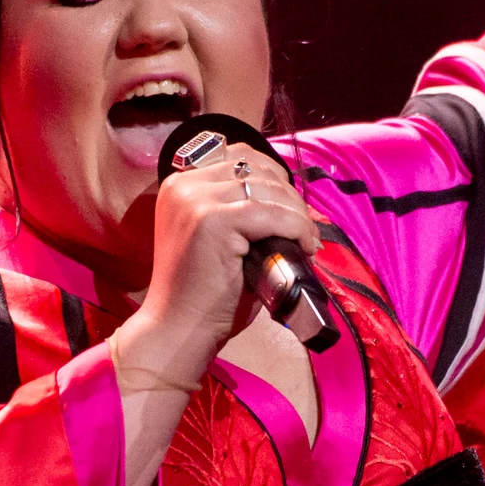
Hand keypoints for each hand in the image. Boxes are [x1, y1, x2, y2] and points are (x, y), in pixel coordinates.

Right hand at [115, 143, 319, 390]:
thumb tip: (289, 201)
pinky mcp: (212, 220)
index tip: (290, 208)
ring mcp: (196, 200)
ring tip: (307, 242)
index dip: (273, 176)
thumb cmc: (202, 294)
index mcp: (180, 183)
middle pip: (256, 167)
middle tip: (304, 230)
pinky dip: (297, 229)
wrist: (177, 331)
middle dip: (289, 196)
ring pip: (269, 190)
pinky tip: (305, 247)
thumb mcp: (219, 239)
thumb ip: (241, 211)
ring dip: (298, 214)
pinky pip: (273, 215)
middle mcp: (184, 184)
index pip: (239, 155)